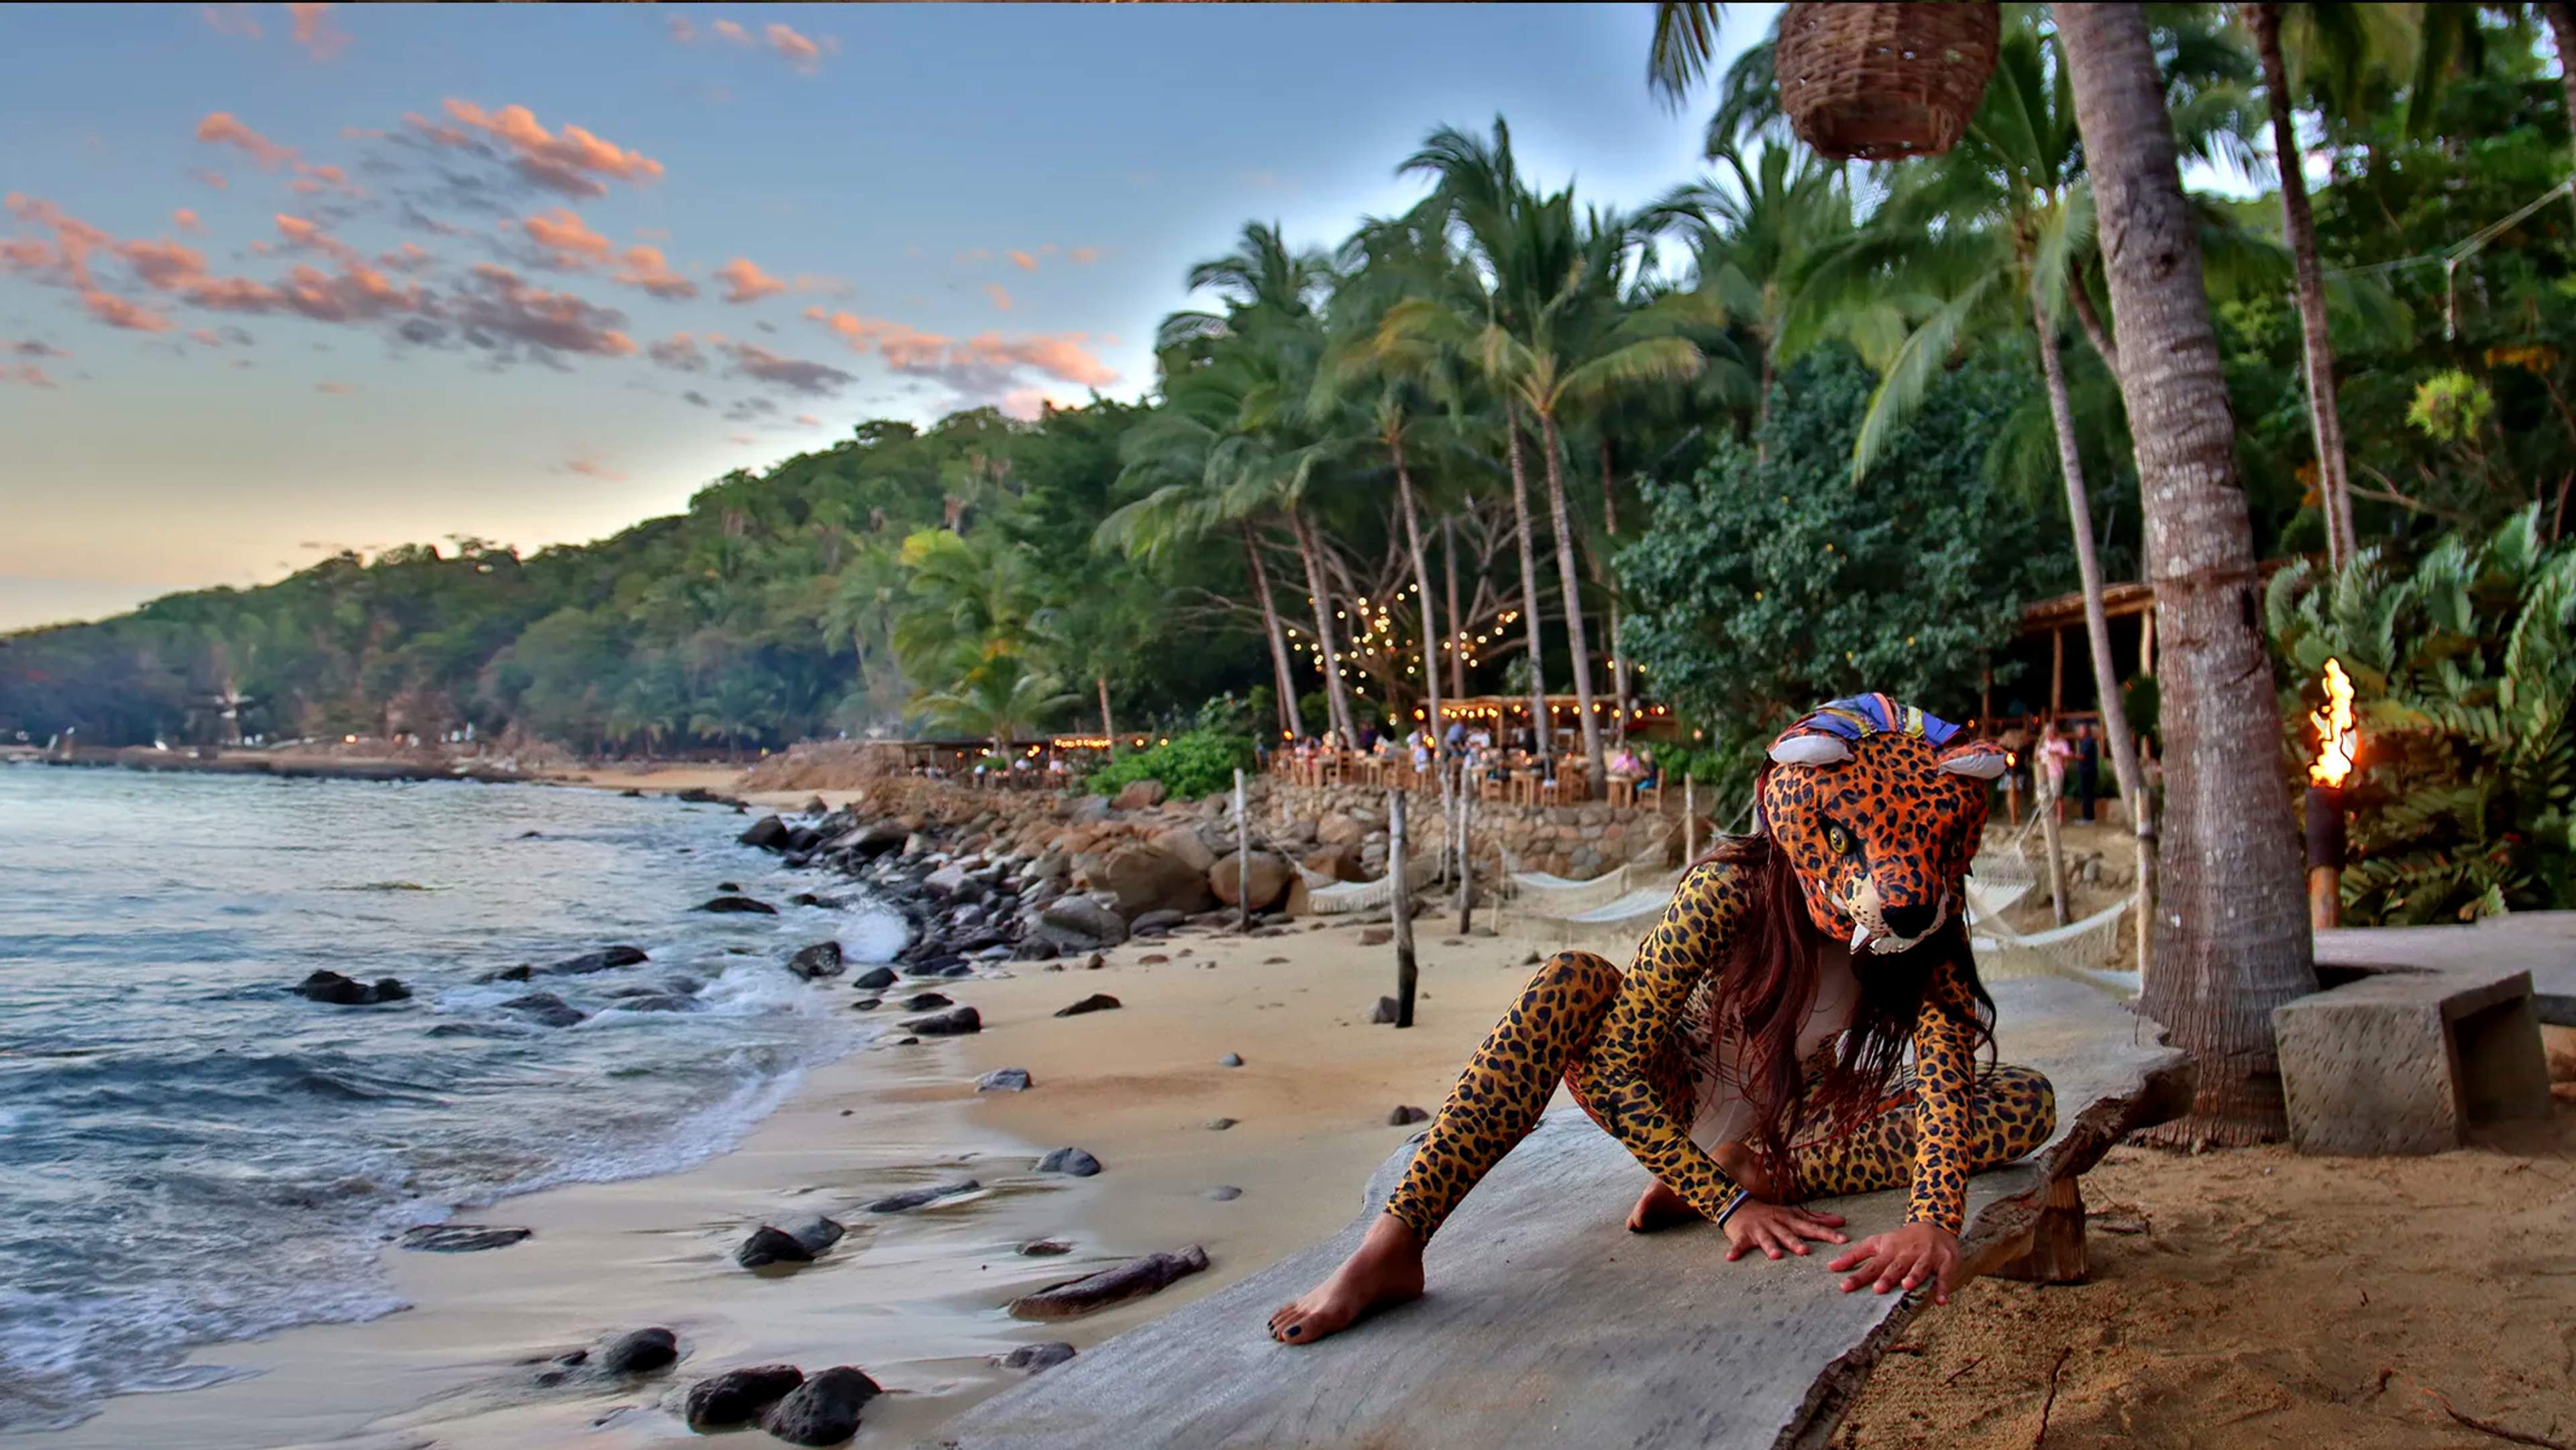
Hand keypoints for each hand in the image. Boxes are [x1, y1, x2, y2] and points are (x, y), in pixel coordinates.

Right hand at [1721, 1200, 1847, 1261]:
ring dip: (1770, 1247)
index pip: (1810, 1227)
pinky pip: (1738, 1244)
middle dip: (1796, 1243)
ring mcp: (1758, 1230)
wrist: (1738, 1205)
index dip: (1826, 1233)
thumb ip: (1816, 1219)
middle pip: (1788, 1234)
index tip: (1842, 1240)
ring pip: (1766, 1239)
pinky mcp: (1742, 1235)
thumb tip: (1841, 1221)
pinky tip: (1731, 1259)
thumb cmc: (1771, 1214)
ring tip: (1775, 1256)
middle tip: (1806, 1251)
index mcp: (1789, 1220)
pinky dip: (1735, 1251)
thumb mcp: (1793, 1214)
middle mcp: (1775, 1224)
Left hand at [1828, 1222, 1960, 1303]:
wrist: (1934, 1224)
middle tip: (1878, 1288)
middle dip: (1887, 1277)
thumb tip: (1831, 1267)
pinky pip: (1945, 1276)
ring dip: (1914, 1276)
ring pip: (1920, 1267)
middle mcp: (1907, 1253)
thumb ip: (1855, 1256)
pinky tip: (1941, 1301)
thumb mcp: (1877, 1243)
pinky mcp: (1945, 1261)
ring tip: (1907, 1286)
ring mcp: (1927, 1256)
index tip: (1844, 1287)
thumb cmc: (1901, 1240)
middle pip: (1896, 1266)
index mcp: (1890, 1250)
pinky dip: (1944, 1288)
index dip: (1858, 1276)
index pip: (1871, 1265)